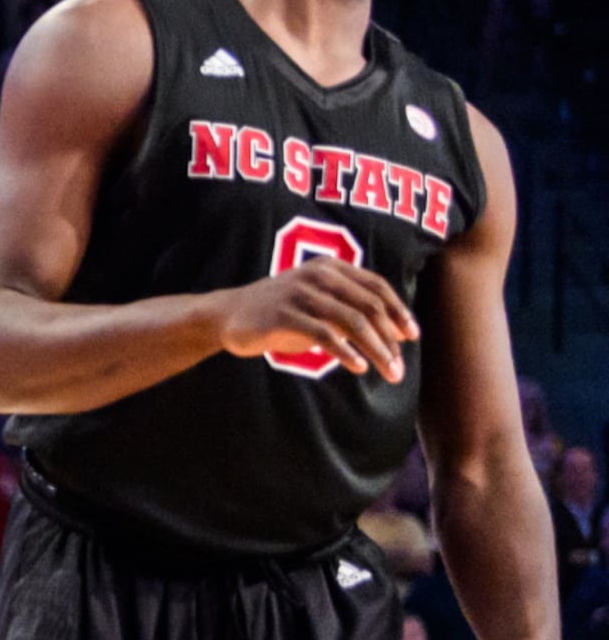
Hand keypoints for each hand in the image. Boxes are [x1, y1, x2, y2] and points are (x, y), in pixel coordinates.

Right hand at [215, 256, 417, 383]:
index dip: (399, 311)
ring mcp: (300, 294)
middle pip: (368, 307)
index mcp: (330, 268)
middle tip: (399, 367)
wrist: (228, 315)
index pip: (376, 287)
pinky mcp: (283, 315)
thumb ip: (351, 310)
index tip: (412, 337)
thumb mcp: (318, 303)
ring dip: (375, 349)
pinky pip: (324, 335)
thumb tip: (397, 333)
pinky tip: (358, 367)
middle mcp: (318, 276)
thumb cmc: (281, 312)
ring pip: (352, 322)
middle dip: (390, 339)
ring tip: (386, 371)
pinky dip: (346, 352)